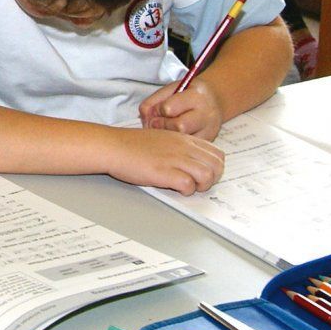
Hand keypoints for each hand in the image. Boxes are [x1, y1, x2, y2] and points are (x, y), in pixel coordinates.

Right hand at [103, 126, 225, 194]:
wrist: (113, 146)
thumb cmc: (132, 145)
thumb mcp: (162, 138)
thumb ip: (180, 147)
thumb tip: (192, 162)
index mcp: (184, 138)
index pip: (217, 154)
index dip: (214, 167)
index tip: (203, 174)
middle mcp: (184, 147)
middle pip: (217, 165)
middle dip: (212, 178)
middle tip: (198, 184)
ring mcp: (175, 159)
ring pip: (208, 175)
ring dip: (201, 186)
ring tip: (187, 187)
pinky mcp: (164, 172)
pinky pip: (188, 185)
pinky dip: (185, 191)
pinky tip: (174, 188)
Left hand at [138, 78, 224, 140]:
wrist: (214, 100)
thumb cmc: (188, 94)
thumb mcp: (171, 90)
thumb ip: (154, 101)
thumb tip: (145, 117)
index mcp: (196, 95)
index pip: (170, 108)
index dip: (158, 110)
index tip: (157, 110)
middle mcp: (207, 113)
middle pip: (179, 127)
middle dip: (163, 126)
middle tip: (157, 123)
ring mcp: (210, 130)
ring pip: (184, 140)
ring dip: (169, 137)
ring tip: (165, 129)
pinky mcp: (209, 141)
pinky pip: (189, 148)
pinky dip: (177, 144)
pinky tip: (173, 137)